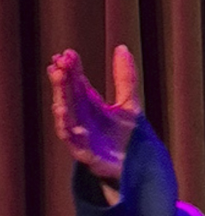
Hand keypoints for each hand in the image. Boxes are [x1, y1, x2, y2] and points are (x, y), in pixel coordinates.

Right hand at [48, 45, 140, 194]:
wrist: (135, 168)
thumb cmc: (128, 137)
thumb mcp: (129, 104)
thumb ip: (125, 78)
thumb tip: (122, 48)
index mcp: (90, 105)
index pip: (78, 84)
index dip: (73, 69)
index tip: (68, 53)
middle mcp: (82, 118)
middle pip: (69, 96)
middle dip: (63, 79)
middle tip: (60, 62)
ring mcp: (81, 135)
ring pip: (66, 113)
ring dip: (61, 96)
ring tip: (58, 78)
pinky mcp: (85, 153)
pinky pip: (72, 139)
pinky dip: (66, 125)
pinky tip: (63, 111)